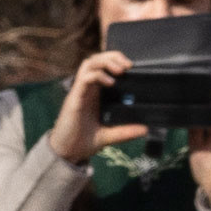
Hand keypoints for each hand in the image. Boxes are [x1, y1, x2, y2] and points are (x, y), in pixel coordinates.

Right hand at [48, 51, 131, 165]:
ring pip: (90, 63)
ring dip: (106, 61)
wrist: (66, 154)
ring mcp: (80, 92)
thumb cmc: (82, 142)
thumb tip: (144, 129)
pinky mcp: (74, 98)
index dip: (116, 60)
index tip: (131, 67)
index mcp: (94, 93)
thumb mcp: (109, 135)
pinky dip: (98, 75)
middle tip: (127, 66)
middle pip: (97, 59)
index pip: (103, 66)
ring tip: (120, 70)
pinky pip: (85, 78)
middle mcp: (87, 89)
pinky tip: (110, 83)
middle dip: (113, 56)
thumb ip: (126, 131)